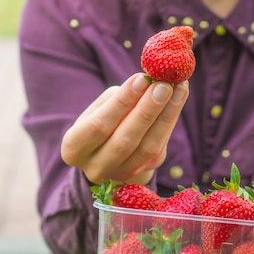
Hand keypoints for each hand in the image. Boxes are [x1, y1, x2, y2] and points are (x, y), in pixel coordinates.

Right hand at [61, 73, 188, 183]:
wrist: (112, 150)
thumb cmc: (104, 118)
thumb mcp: (101, 106)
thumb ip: (120, 96)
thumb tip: (148, 82)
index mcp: (74, 148)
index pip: (98, 126)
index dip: (121, 103)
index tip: (141, 79)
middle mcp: (96, 168)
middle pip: (124, 140)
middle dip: (146, 110)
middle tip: (163, 85)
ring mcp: (122, 174)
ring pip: (147, 147)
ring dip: (166, 115)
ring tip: (178, 87)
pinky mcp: (145, 172)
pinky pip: (160, 147)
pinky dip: (171, 120)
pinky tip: (179, 97)